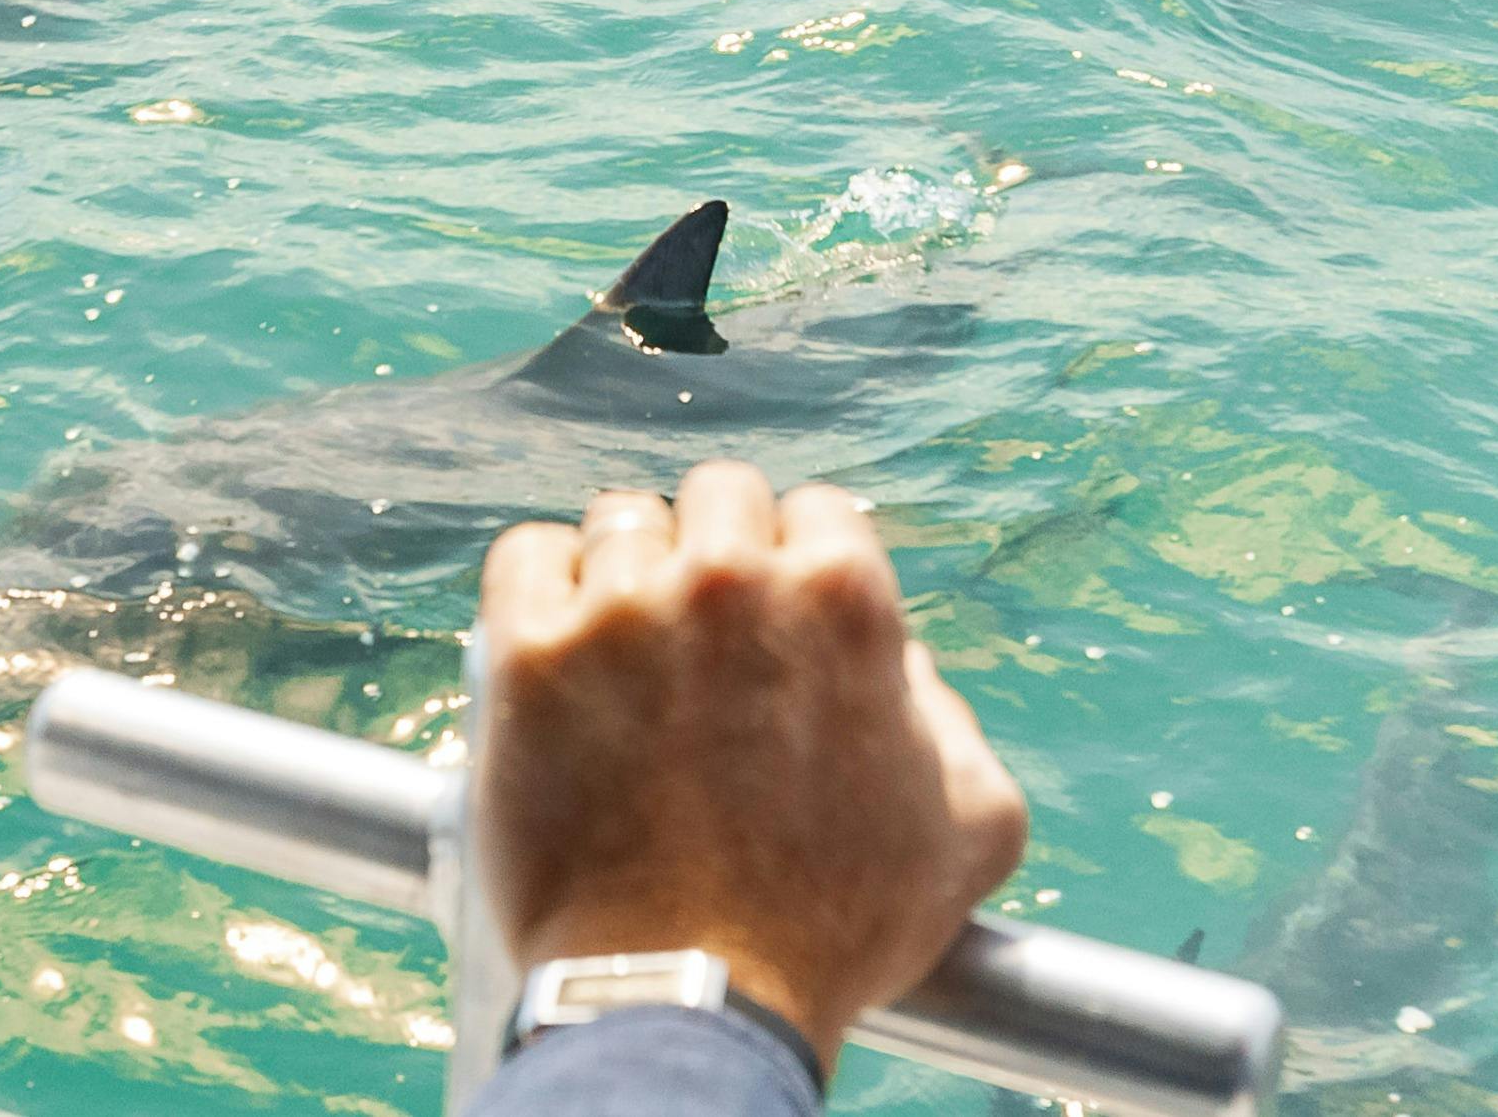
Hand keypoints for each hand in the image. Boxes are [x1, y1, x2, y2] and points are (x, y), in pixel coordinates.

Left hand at [473, 461, 1029, 1068]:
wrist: (690, 1001)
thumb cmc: (832, 933)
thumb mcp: (972, 831)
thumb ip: (954, 723)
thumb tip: (907, 668)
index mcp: (842, 598)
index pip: (813, 512)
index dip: (798, 568)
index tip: (775, 624)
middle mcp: (731, 580)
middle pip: (716, 495)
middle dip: (715, 552)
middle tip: (701, 634)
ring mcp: (623, 610)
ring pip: (620, 521)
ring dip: (628, 571)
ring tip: (625, 650)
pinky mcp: (530, 653)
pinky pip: (525, 555)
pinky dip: (540, 584)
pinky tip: (557, 638)